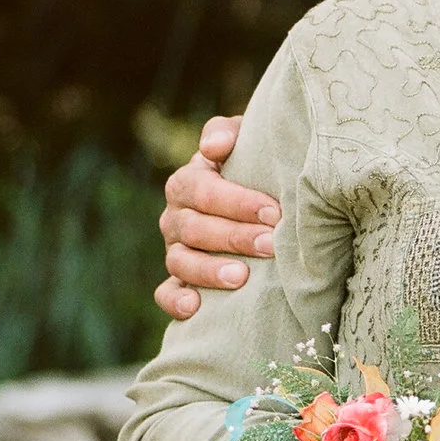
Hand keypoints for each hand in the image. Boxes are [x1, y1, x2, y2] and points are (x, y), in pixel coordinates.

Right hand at [154, 115, 280, 318]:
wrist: (261, 201)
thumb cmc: (253, 168)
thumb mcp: (245, 142)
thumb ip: (228, 133)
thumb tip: (213, 147)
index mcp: (188, 183)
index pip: (203, 191)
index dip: (237, 202)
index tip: (273, 212)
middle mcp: (176, 217)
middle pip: (195, 228)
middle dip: (234, 237)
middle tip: (270, 244)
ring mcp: (175, 250)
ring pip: (180, 262)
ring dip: (209, 271)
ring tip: (241, 277)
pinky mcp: (179, 280)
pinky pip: (166, 293)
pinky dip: (175, 301)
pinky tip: (195, 307)